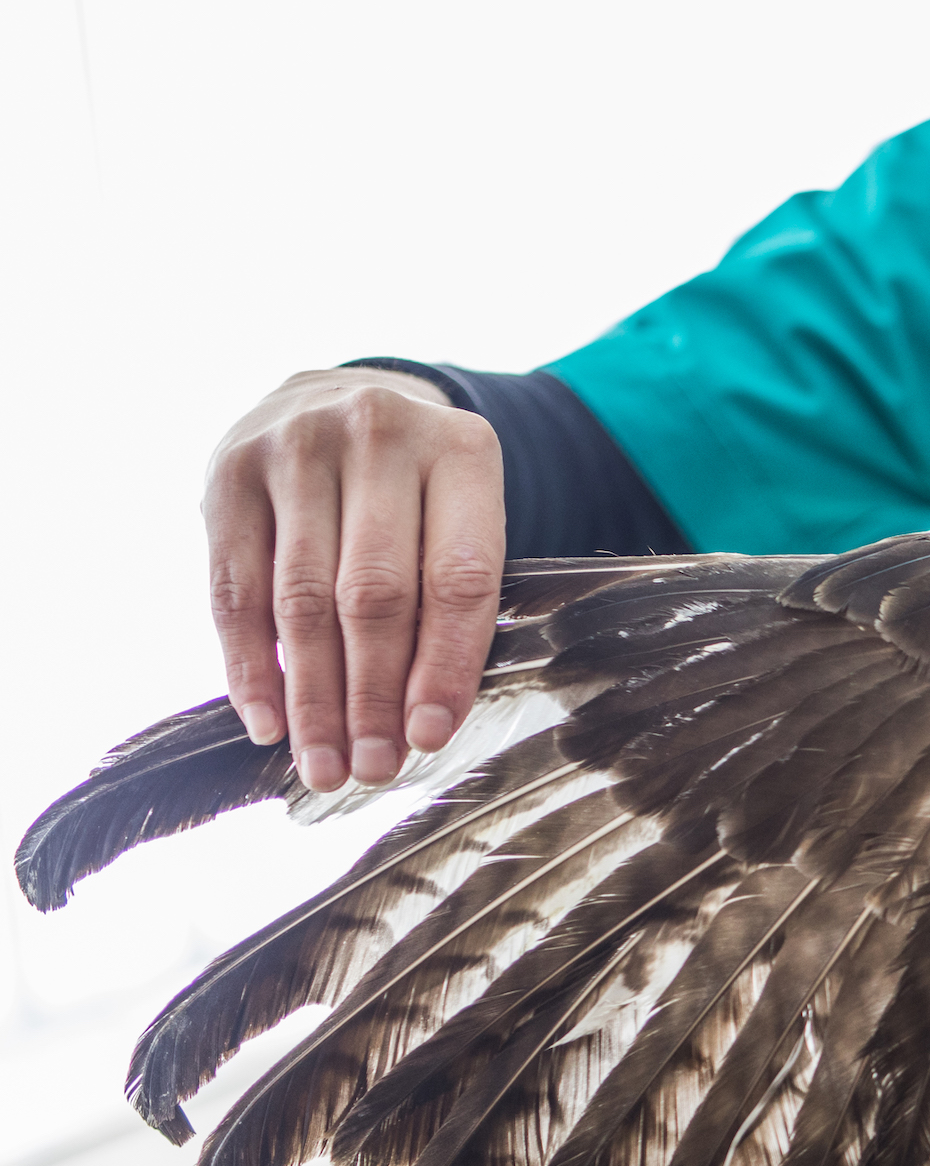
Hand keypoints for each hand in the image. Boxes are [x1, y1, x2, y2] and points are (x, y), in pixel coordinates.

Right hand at [203, 367, 504, 792]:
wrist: (338, 397)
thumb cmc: (419, 486)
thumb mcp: (461, 512)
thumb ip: (452, 596)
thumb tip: (424, 722)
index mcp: (463, 450)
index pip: (459, 578)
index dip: (444, 666)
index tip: (431, 737)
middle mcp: (378, 436)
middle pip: (374, 595)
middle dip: (373, 696)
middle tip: (372, 768)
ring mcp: (295, 447)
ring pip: (301, 600)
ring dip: (313, 696)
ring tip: (324, 765)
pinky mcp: (228, 471)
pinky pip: (235, 589)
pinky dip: (249, 666)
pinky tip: (268, 722)